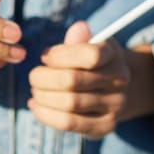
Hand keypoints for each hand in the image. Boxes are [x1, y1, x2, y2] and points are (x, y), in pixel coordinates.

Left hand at [27, 21, 129, 138]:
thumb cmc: (90, 63)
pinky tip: (36, 107)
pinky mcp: (105, 126)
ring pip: (70, 103)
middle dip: (44, 78)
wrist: (112, 89)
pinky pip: (70, 123)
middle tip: (34, 76)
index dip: (60, 56)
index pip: (90, 55)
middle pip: (73, 80)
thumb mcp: (86, 45)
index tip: (45, 57)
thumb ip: (78, 40)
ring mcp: (115, 105)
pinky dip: (46, 115)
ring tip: (35, 91)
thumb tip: (79, 28)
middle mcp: (119, 80)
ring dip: (43, 97)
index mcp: (114, 54)